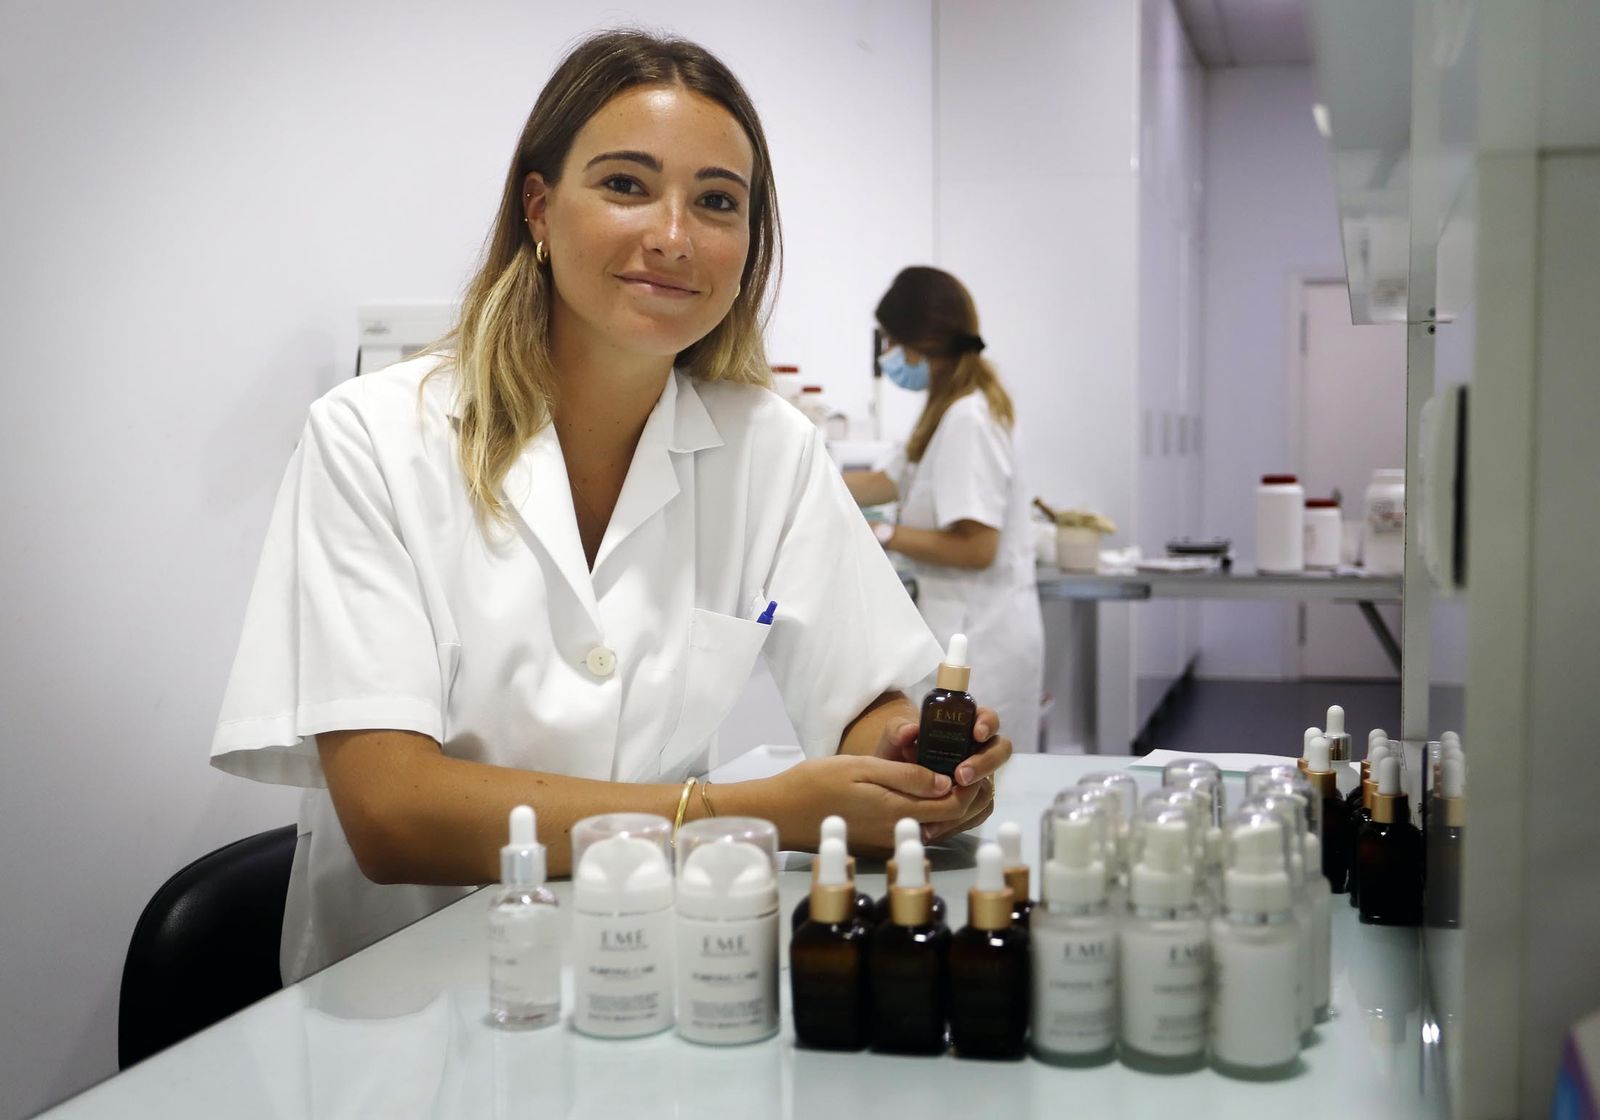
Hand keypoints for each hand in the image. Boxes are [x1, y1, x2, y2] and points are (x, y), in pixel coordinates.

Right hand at [760, 754, 974, 856]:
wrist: (781, 813)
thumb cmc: (817, 782)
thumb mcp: (863, 767)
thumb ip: (906, 776)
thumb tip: (945, 783)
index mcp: (897, 813)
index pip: (954, 806)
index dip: (969, 786)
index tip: (968, 763)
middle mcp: (897, 834)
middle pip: (948, 819)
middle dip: (962, 794)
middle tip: (960, 765)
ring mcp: (886, 843)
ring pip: (931, 826)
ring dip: (944, 804)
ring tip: (942, 773)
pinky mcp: (876, 844)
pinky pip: (911, 829)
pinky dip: (924, 812)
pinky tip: (917, 791)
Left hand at [871, 707, 1011, 844]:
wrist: (889, 785)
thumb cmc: (897, 756)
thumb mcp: (892, 741)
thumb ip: (898, 731)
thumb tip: (910, 730)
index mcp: (965, 727)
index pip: (987, 719)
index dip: (987, 723)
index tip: (976, 733)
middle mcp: (977, 751)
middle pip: (1000, 751)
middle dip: (985, 763)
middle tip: (962, 775)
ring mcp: (979, 779)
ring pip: (989, 786)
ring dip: (971, 796)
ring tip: (943, 805)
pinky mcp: (973, 804)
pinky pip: (976, 813)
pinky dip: (958, 820)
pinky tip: (936, 824)